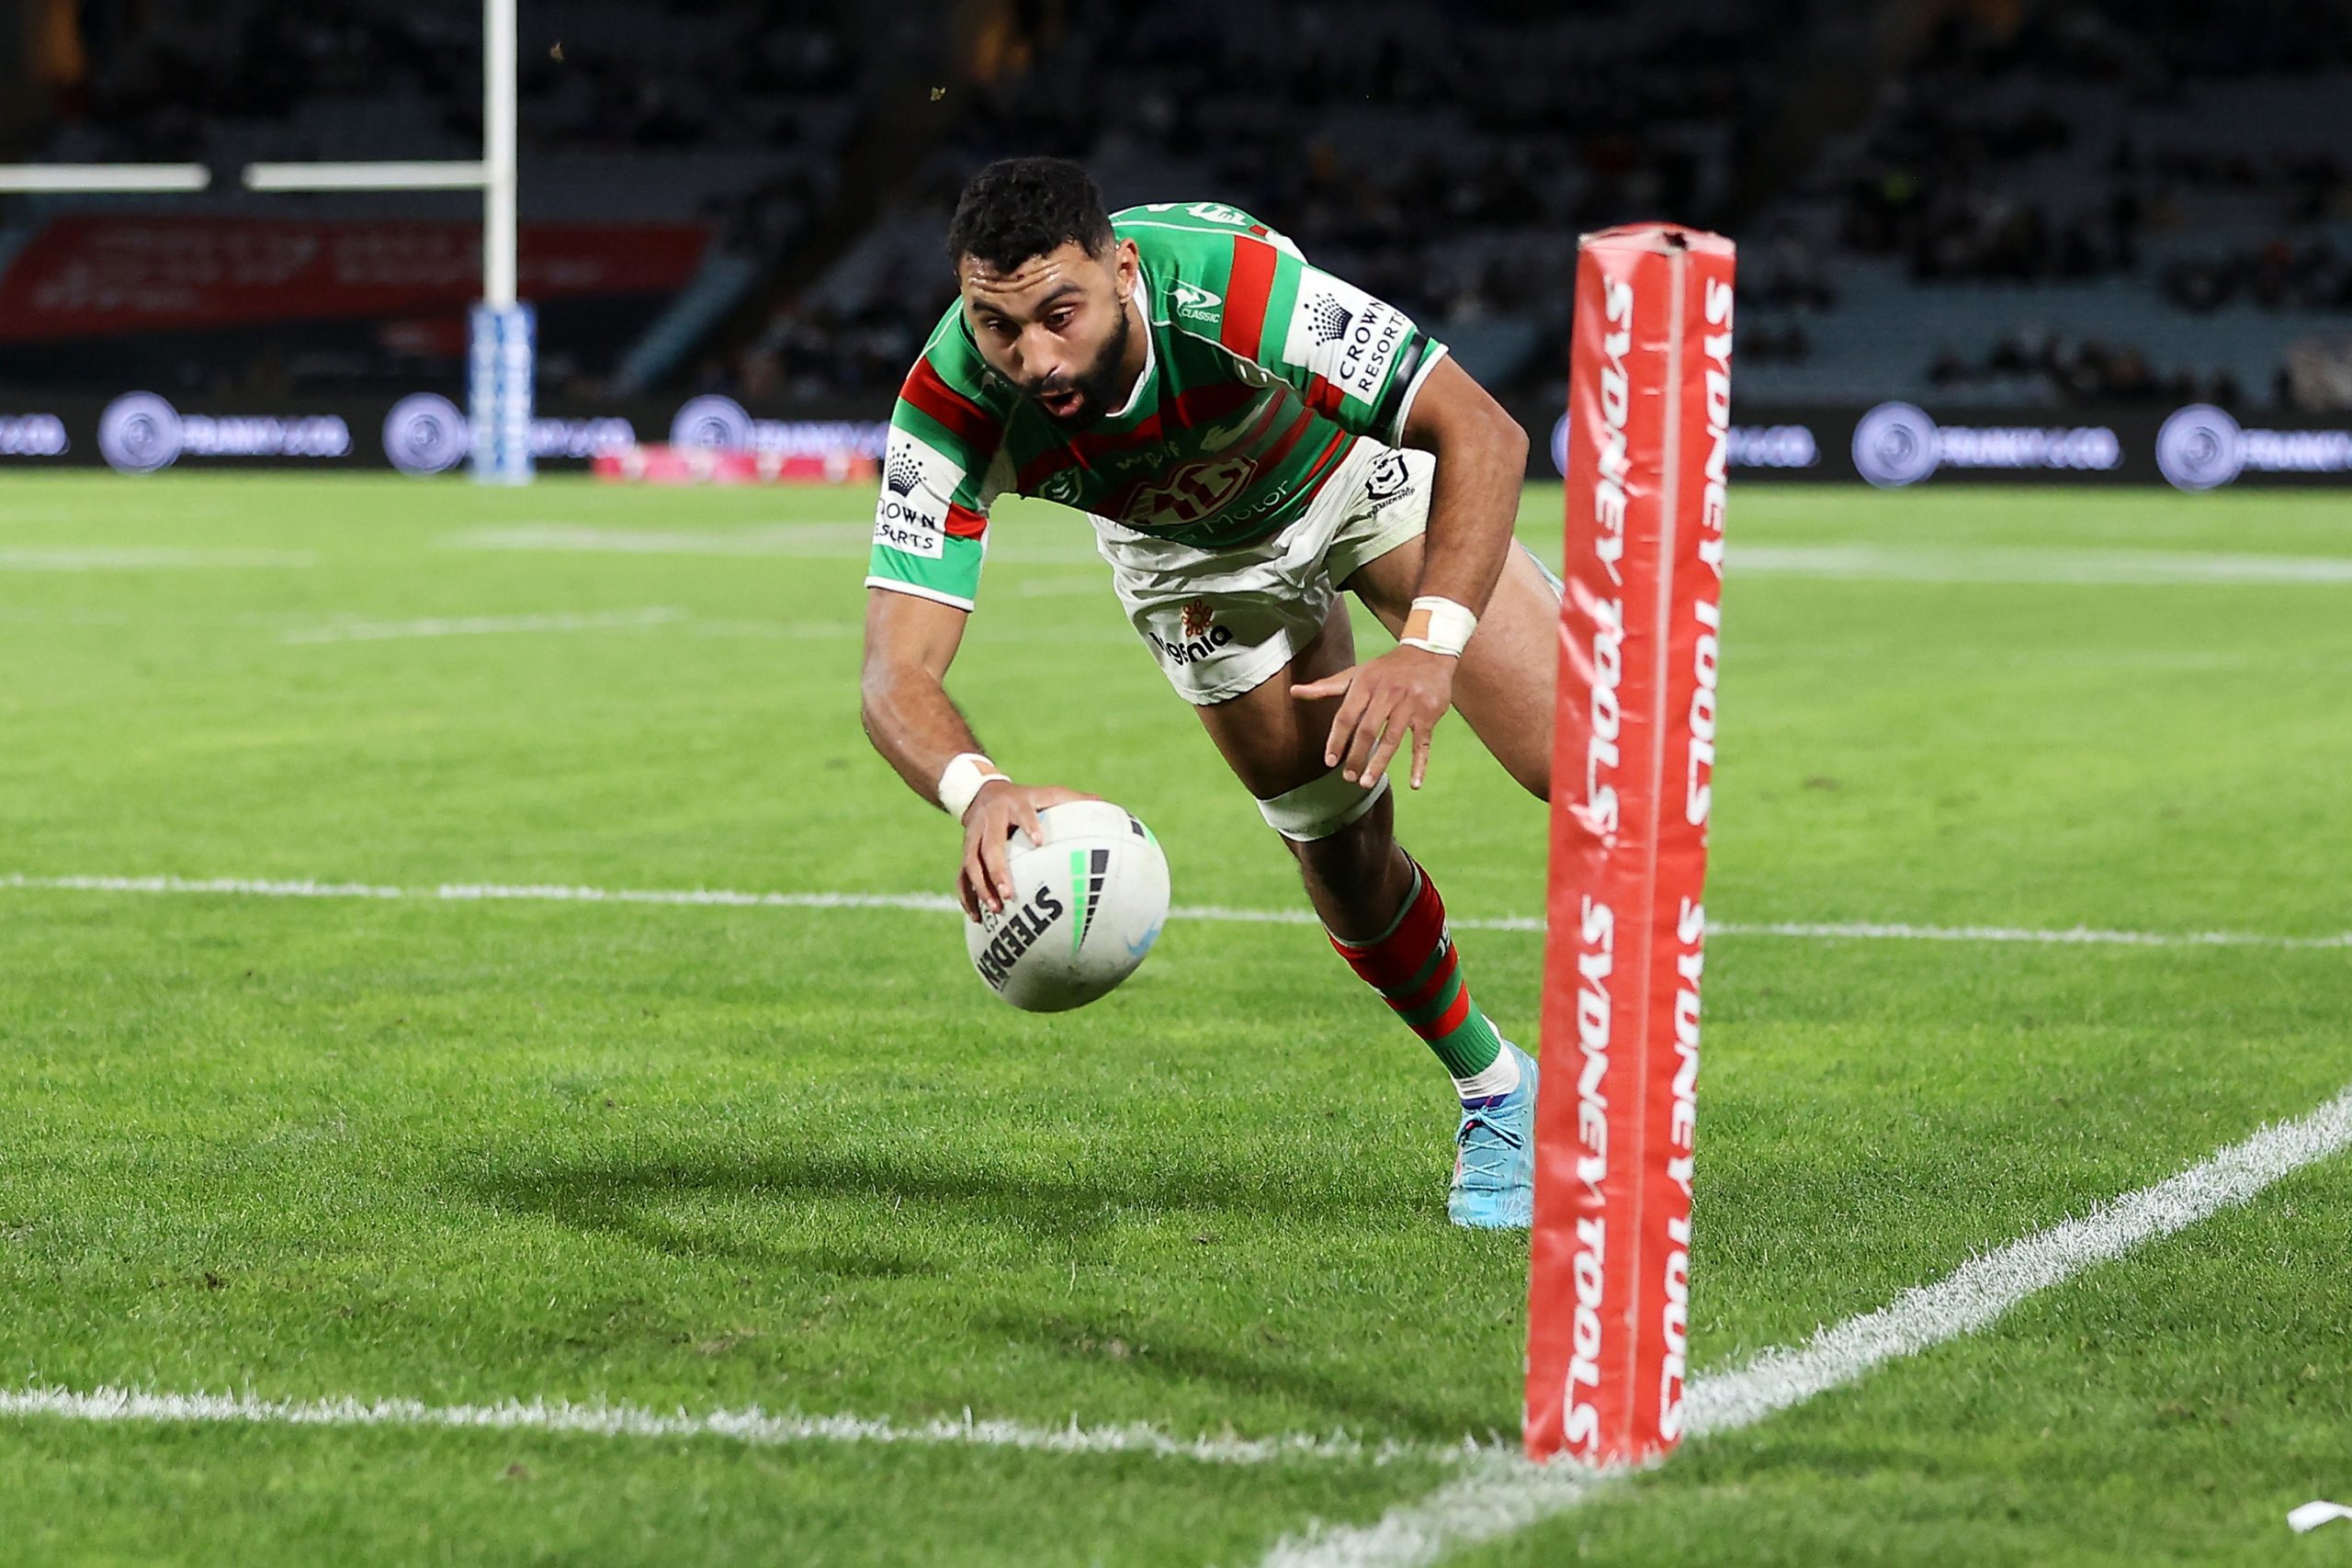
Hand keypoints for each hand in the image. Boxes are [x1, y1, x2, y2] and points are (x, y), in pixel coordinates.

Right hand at [959, 782, 1100, 919]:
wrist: (983, 793)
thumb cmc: (1026, 798)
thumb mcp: (1048, 793)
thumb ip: (1074, 799)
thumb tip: (1106, 805)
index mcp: (1014, 805)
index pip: (1022, 813)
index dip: (1029, 825)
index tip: (1040, 842)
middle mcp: (990, 821)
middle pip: (989, 846)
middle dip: (997, 870)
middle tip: (1009, 893)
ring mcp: (973, 838)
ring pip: (971, 864)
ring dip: (981, 888)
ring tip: (996, 909)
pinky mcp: (965, 852)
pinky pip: (961, 877)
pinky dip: (968, 897)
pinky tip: (978, 918)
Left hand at [1291, 645, 1457, 791]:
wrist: (1429, 653)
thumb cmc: (1387, 668)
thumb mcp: (1358, 673)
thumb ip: (1327, 686)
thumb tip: (1295, 691)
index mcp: (1365, 684)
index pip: (1346, 716)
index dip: (1336, 740)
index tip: (1330, 761)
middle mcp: (1387, 694)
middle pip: (1367, 731)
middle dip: (1356, 756)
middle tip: (1348, 778)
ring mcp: (1409, 704)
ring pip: (1392, 739)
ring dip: (1379, 763)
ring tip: (1367, 782)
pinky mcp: (1428, 714)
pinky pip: (1423, 743)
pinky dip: (1420, 764)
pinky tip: (1414, 784)